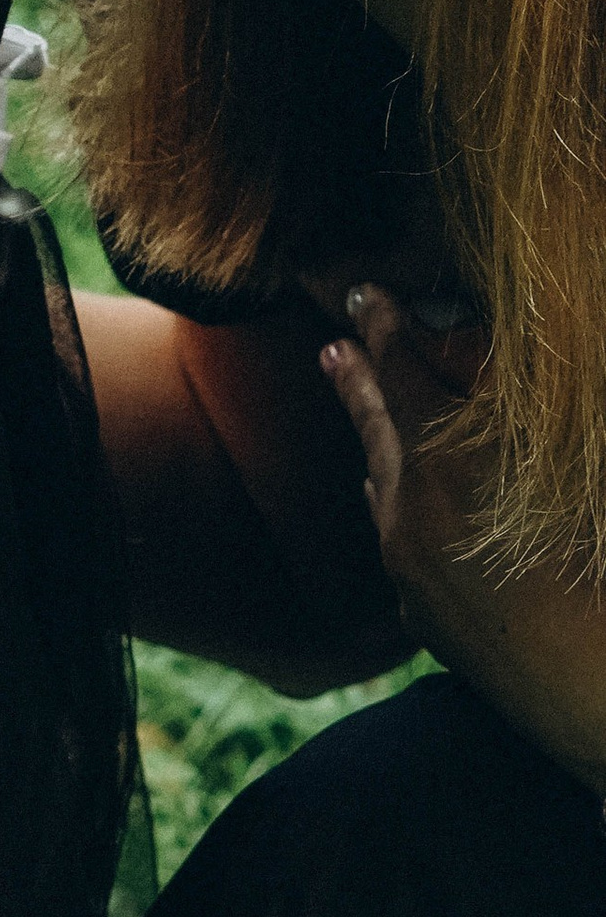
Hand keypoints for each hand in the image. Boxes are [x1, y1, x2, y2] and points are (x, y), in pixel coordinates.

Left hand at [324, 286, 605, 791]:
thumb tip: (479, 384)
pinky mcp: (424, 623)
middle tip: (336, 341)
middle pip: (379, 429)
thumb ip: (515, 420)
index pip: (402, 373)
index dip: (385, 327)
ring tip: (368, 409)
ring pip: (386, 492)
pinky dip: (401, 510)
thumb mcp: (572, 473)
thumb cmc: (602, 578)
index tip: (363, 294)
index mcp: (448, 463)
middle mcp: (413, 514)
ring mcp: (411, 574)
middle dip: (361, 379)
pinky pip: (400, 547)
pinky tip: (405, 503)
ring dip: (380, 447)